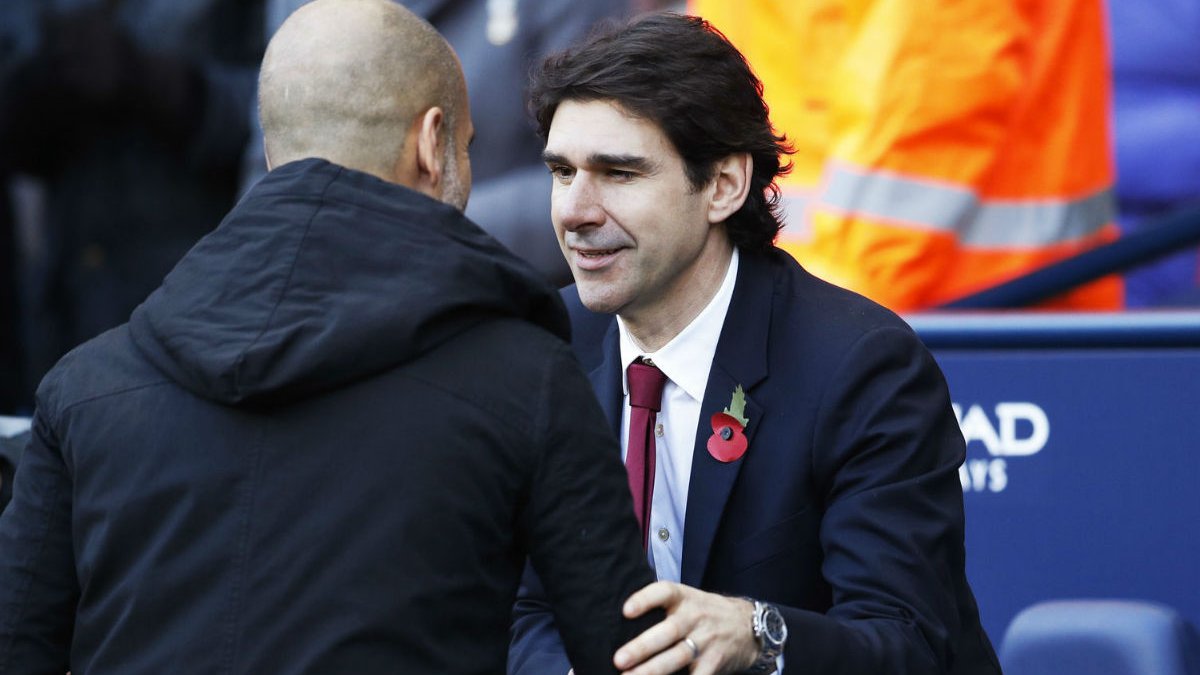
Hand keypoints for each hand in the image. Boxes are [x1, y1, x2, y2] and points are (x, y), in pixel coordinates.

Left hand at [613, 581, 758, 674]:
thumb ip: (661, 608)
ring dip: (652, 670)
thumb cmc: (705, 614)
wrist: (748, 626)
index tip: (626, 611)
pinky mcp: (714, 662)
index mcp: (684, 598)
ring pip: (678, 657)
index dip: (645, 599)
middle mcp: (695, 617)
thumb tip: (620, 622)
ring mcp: (706, 641)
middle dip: (643, 647)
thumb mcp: (688, 600)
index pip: (664, 592)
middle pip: (668, 631)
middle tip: (619, 659)